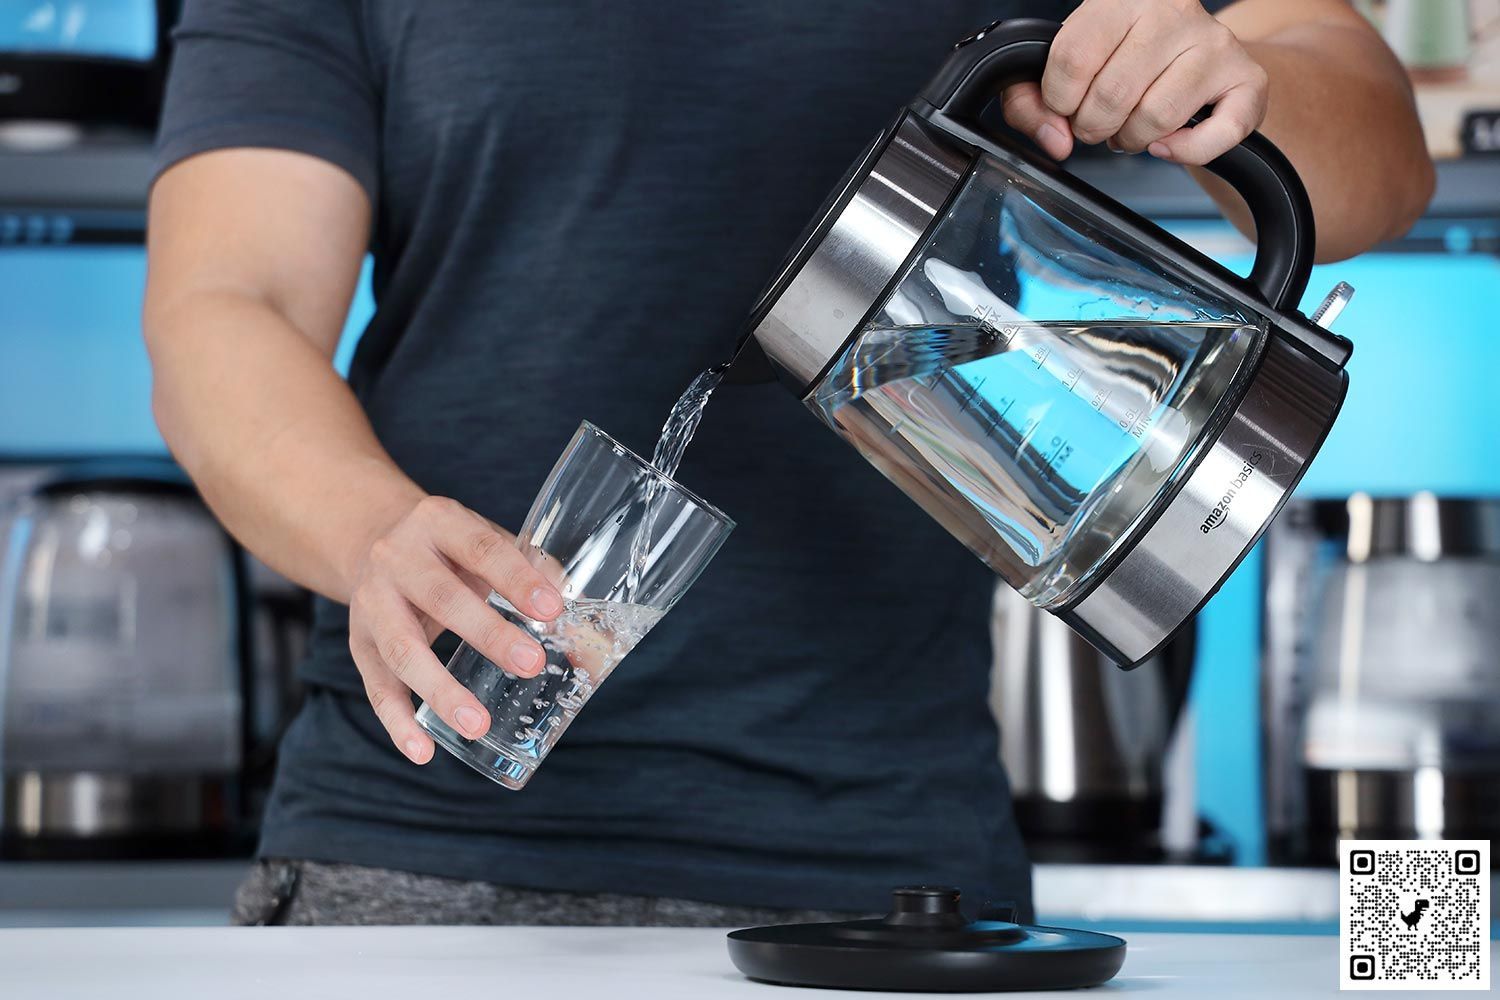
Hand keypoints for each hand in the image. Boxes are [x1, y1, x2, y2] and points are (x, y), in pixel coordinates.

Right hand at [347, 495, 563, 762]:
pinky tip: (424, 751)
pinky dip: (398, 723)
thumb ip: (532, 569)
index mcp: (438, 522)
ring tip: (478, 724)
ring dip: (440, 690)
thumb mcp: (484, 539)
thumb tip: (581, 618)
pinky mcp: (360, 643)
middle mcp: (396, 558)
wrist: (371, 540)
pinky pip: (377, 687)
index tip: (552, 610)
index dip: (517, 579)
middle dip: (488, 634)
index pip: (482, 548)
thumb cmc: (448, 549)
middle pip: (441, 598)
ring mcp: (372, 602)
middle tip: (531, 665)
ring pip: (403, 649)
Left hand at [1002, 0, 1268, 164]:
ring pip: (1156, 117)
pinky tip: (1167, 143)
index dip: (1059, 100)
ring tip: (1130, 128)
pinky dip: (1186, 153)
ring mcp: (1214, 43)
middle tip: (1099, 123)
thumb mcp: (1067, 66)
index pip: (1072, 59)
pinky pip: (1216, 134)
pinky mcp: (1247, 79)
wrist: (1192, 53)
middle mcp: (1172, 11)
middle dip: (1094, 127)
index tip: (1067, 104)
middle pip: (1111, 95)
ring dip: (1133, 140)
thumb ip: (1030, 101)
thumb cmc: (1121, 59)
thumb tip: (1053, 140)